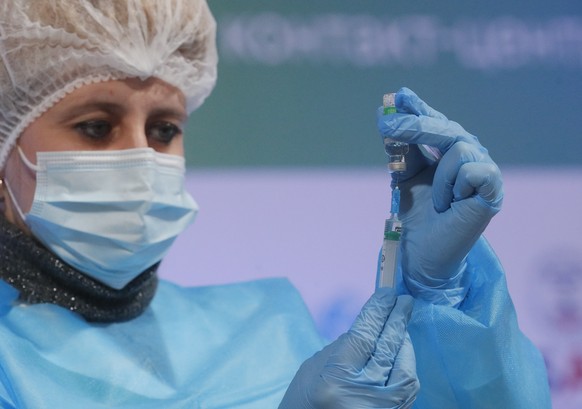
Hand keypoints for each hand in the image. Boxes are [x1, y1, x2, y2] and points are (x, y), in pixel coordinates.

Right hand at [279, 289, 417, 408]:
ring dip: (404, 343)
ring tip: (400, 326)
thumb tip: (372, 326)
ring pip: (405, 369)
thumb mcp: (312, 370)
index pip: (364, 335)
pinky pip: (407, 388)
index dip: (378, 311)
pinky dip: (405, 365)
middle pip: (388, 348)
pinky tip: (400, 352)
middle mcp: (363, 397)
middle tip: (404, 300)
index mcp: (335, 381)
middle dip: (397, 320)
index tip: (386, 294)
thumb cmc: (302, 404)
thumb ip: (342, 347)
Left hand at [377, 87, 502, 303]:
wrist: (422, 251)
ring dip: (439, 176)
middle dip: (414, 125)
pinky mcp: (492, 188)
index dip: (418, 108)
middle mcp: (469, 155)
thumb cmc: (416, 213)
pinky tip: (453, 204)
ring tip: (439, 201)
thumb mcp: (404, 174)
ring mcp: (483, 170)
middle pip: (445, 127)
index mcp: (449, 150)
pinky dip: (454, 186)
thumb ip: (400, 147)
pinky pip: (471, 168)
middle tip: (386, 125)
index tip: (398, 96)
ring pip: (458, 146)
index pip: (435, 121)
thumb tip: (386, 111)